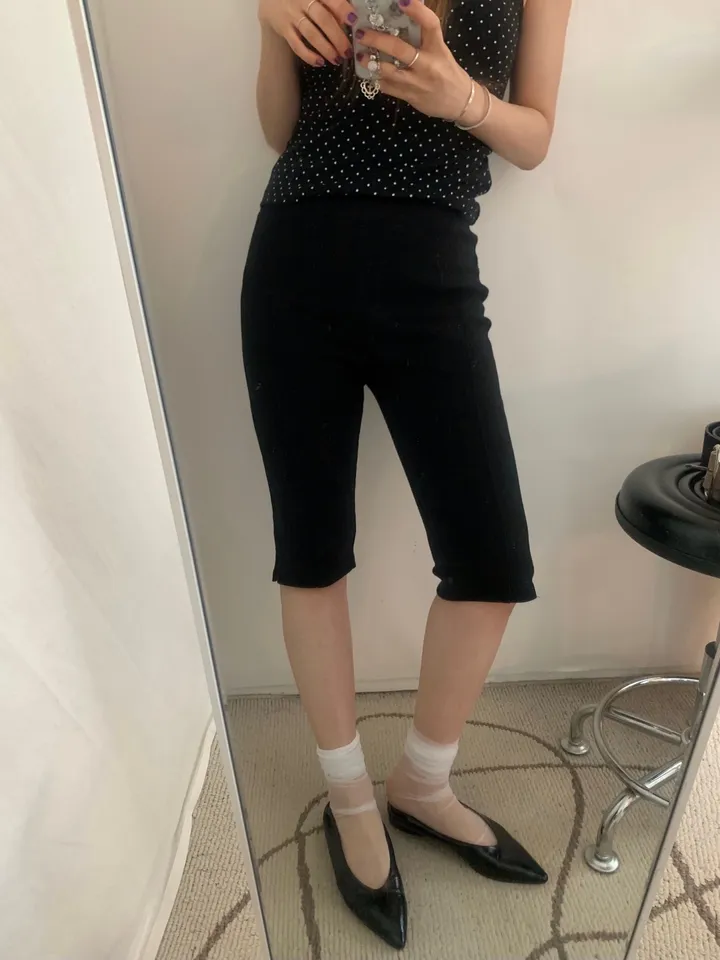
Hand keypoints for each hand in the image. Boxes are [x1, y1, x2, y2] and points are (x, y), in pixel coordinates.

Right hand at [259, 0, 357, 66]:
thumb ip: (331, 4)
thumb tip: (348, 20)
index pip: (331, 0)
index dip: (343, 9)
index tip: (354, 20)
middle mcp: (302, 1)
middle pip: (323, 20)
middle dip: (338, 37)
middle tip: (347, 51)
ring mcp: (292, 16)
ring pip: (312, 34)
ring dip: (326, 49)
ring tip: (336, 59)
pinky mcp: (283, 29)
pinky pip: (296, 45)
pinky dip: (308, 56)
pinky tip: (320, 62)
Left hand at [355, 0, 471, 119]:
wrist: (459, 102)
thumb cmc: (447, 71)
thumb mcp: (440, 51)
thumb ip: (424, 36)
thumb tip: (403, 14)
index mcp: (438, 48)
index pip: (430, 25)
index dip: (417, 11)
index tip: (402, 1)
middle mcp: (428, 64)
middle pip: (400, 50)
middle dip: (377, 40)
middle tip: (361, 33)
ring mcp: (418, 82)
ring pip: (390, 71)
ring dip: (372, 63)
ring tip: (361, 56)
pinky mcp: (411, 97)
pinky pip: (389, 88)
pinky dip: (377, 79)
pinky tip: (370, 73)